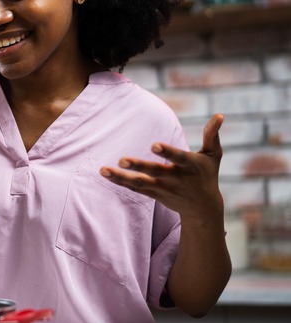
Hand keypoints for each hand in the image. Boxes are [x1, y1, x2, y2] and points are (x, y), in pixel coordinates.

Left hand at [99, 114, 224, 220]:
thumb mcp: (213, 155)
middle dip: (139, 166)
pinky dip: (120, 182)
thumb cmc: (207, 174)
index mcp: (191, 166)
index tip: (154, 145)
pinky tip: (105, 174)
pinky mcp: (154, 195)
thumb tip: (220, 115)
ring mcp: (164, 188)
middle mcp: (176, 178)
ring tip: (103, 170)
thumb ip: (212, 135)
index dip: (167, 152)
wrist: (204, 208)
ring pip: (140, 183)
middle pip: (155, 172)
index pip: (179, 158)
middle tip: (122, 160)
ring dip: (121, 177)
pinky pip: (134, 188)